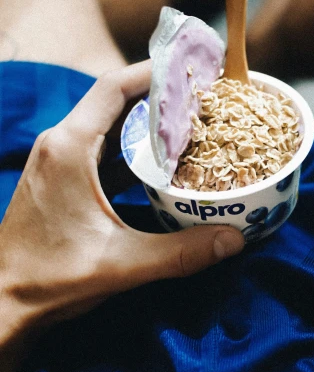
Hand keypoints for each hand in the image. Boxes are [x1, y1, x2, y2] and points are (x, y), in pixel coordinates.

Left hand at [0, 60, 243, 338]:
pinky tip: (161, 166)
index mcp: (70, 148)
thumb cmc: (51, 279)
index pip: (114, 87)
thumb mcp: (121, 264)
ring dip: (146, 125)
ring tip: (191, 128)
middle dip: (159, 97)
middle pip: (115, 102)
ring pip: (108, 127)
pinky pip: (101, 152)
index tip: (193, 69)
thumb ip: (180, 252)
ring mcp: (57, 162)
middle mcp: (60, 145)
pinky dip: (130, 152)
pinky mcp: (60, 181)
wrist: (5, 302)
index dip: (155, 72)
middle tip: (203, 100)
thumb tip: (233, 240)